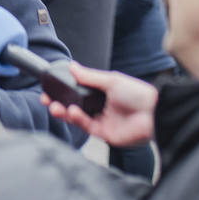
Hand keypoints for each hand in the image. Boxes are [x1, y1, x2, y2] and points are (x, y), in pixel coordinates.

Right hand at [41, 63, 156, 145]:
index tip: (50, 87)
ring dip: (63, 111)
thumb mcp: (112, 80)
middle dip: (58, 103)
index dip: (64, 89)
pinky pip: (86, 126)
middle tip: (45, 99)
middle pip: (74, 104)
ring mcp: (102, 120)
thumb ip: (89, 76)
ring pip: (77, 117)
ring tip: (53, 106)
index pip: (79, 90)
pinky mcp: (104, 133)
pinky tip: (72, 112)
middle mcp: (101, 106)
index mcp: (103, 92)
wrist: (154, 115)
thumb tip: (72, 66)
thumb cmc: (138, 94)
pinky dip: (77, 119)